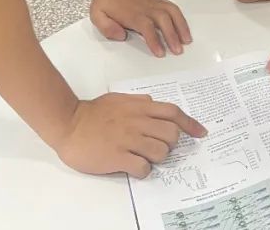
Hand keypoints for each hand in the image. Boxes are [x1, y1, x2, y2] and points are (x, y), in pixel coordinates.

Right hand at [53, 93, 206, 177]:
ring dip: (157, 158)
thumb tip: (153, 103)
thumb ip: (138, 102)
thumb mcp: (118, 99)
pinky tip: (133, 166)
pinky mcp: (118, 157)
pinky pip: (143, 168)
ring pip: (161, 152)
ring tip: (144, 157)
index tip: (201, 133)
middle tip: (159, 147)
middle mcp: (137, 122)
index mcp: (139, 107)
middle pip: (172, 134)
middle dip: (171, 143)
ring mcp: (128, 139)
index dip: (191, 123)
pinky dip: (143, 170)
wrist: (69, 124)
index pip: (173, 112)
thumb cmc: (92, 113)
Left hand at [90, 0, 191, 56]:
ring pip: (172, 13)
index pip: (147, 28)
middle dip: (172, 36)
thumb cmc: (107, 0)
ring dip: (180, 26)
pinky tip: (184, 28)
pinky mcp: (158, 0)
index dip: (154, 41)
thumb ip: (107, 27)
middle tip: (178, 50)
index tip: (160, 53)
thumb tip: (120, 35)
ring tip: (187, 40)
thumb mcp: (97, 15)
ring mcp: (154, 3)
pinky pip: (173, 8)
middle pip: (163, 21)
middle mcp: (146, 8)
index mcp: (133, 14)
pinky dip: (181, 18)